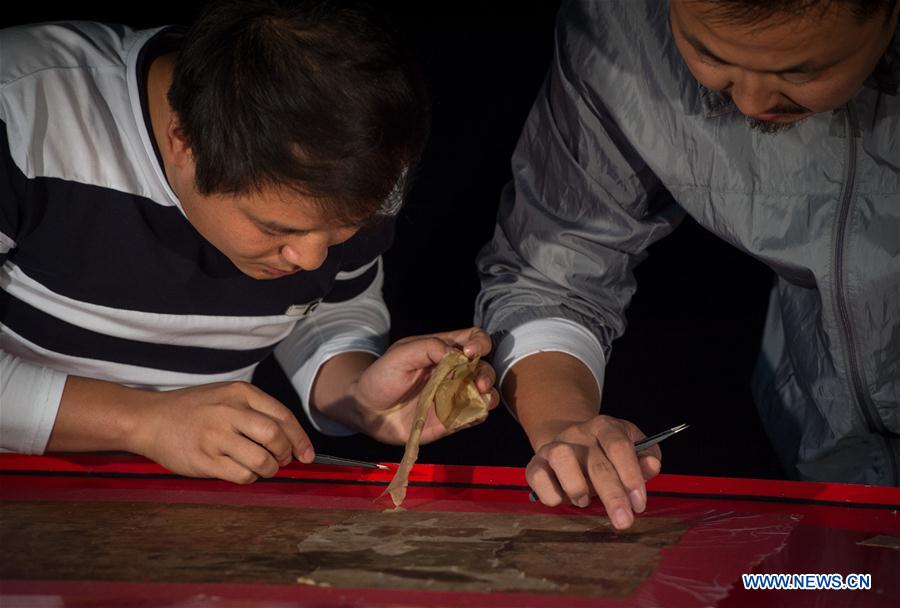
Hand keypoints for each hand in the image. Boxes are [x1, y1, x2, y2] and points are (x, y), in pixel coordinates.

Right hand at [133, 381, 313, 483]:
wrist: (150, 419)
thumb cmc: (194, 409)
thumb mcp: (227, 396)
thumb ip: (257, 411)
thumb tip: (292, 439)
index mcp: (240, 393)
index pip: (283, 416)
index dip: (300, 438)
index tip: (307, 454)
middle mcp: (229, 411)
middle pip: (275, 437)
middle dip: (286, 454)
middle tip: (283, 460)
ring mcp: (215, 436)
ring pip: (261, 460)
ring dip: (270, 469)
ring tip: (264, 468)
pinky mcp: (204, 460)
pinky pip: (241, 475)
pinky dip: (250, 478)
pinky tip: (244, 472)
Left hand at [350, 327, 499, 443]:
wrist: (367, 411)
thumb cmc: (381, 377)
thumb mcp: (400, 355)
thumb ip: (428, 347)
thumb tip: (458, 354)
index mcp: (443, 350)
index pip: (473, 338)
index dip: (479, 343)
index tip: (470, 353)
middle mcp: (453, 372)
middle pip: (484, 367)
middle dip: (486, 373)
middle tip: (478, 383)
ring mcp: (454, 396)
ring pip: (485, 392)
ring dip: (488, 393)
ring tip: (480, 398)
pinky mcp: (452, 418)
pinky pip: (474, 415)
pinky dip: (480, 413)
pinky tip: (474, 414)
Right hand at [526, 415, 661, 529]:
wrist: (569, 443)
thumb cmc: (606, 454)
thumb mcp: (631, 450)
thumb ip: (645, 458)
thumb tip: (653, 465)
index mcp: (605, 427)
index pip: (619, 445)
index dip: (631, 475)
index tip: (639, 504)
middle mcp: (578, 433)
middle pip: (595, 462)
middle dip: (612, 495)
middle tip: (623, 521)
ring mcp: (554, 446)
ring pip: (561, 458)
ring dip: (576, 486)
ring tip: (584, 502)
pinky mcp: (535, 462)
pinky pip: (537, 475)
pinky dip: (550, 493)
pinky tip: (561, 500)